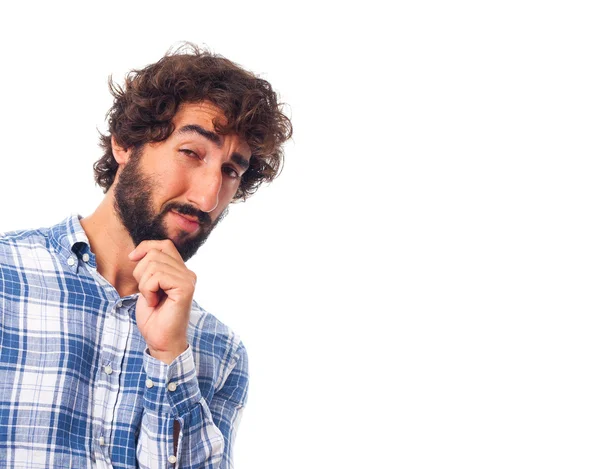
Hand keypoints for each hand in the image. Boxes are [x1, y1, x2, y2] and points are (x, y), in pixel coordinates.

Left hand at [129, 240, 195, 363]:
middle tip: (147, 293)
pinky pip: (157, 276)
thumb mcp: (148, 286)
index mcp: (181, 271)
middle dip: (140, 272)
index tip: (132, 259)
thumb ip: (150, 267)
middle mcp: (188, 273)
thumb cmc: (154, 317)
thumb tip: (138, 252)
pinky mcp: (185, 288)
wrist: (161, 341)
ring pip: (153, 264)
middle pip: (155, 253)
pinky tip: (154, 302)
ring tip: (151, 299)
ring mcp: (188, 280)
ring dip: (144, 284)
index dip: (146, 247)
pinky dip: (148, 290)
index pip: (164, 245)